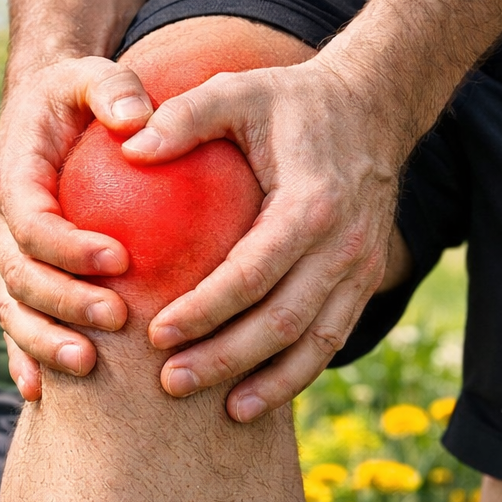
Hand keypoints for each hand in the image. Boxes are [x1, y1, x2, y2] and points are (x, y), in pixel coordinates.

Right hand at [0, 56, 150, 376]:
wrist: (46, 116)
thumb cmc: (78, 96)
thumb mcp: (91, 75)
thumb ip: (112, 86)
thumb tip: (137, 119)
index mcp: (15, 176)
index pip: (33, 220)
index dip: (69, 246)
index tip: (122, 260)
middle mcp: (1, 221)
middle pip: (20, 274)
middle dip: (64, 303)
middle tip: (116, 321)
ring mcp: (7, 255)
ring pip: (13, 308)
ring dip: (43, 341)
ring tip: (87, 364)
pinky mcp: (21, 277)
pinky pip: (15, 324)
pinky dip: (24, 359)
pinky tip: (41, 394)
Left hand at [120, 57, 405, 420]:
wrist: (373, 107)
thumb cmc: (288, 100)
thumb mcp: (236, 90)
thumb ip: (184, 115)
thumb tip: (128, 147)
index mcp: (311, 204)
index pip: (253, 272)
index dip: (206, 309)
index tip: (155, 332)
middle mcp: (344, 244)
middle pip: (284, 320)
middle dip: (226, 358)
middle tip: (169, 384)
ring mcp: (360, 268)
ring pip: (315, 342)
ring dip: (267, 382)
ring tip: (218, 410)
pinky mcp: (363, 281)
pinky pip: (332, 339)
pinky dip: (296, 375)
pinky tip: (254, 398)